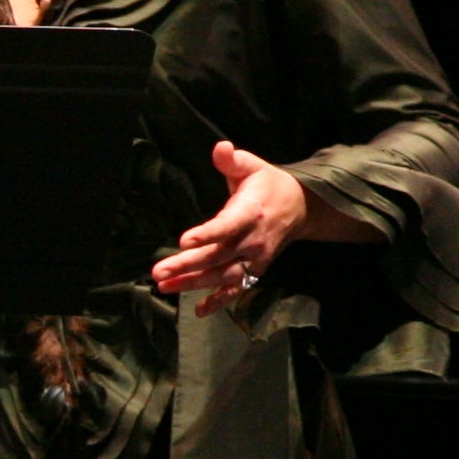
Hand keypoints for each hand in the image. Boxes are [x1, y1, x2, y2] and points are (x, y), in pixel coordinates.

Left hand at [150, 142, 362, 313]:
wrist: (300, 208)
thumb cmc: (267, 185)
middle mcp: (254, 240)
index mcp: (251, 212)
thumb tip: (220, 148)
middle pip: (218, 256)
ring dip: (193, 284)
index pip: (227, 226)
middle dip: (187, 265)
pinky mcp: (255, 271)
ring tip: (164, 286)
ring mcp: (255, 259)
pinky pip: (237, 289)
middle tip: (158, 271)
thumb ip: (233, 160)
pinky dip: (219, 301)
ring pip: (223, 276)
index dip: (206, 234)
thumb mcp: (252, 166)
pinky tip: (199, 310)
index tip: (183, 241)